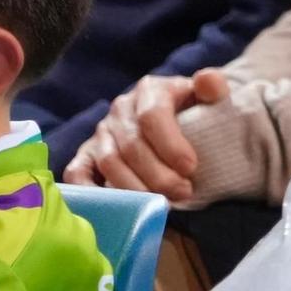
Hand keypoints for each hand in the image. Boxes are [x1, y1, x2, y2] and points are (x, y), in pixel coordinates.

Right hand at [64, 69, 230, 202]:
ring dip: (135, 188)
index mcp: (150, 90)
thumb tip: (209, 82)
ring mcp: (102, 132)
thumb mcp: (207, 96)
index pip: (153, 116)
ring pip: (109, 162)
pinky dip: (89, 191)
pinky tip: (114, 208)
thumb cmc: (193, 112)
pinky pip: (78, 172)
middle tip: (183, 193)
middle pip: (132, 145)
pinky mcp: (87, 154)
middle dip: (158, 175)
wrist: (174, 118)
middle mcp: (121, 109)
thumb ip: (213, 88)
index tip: (191, 168)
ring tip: (162, 204)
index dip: (171, 145)